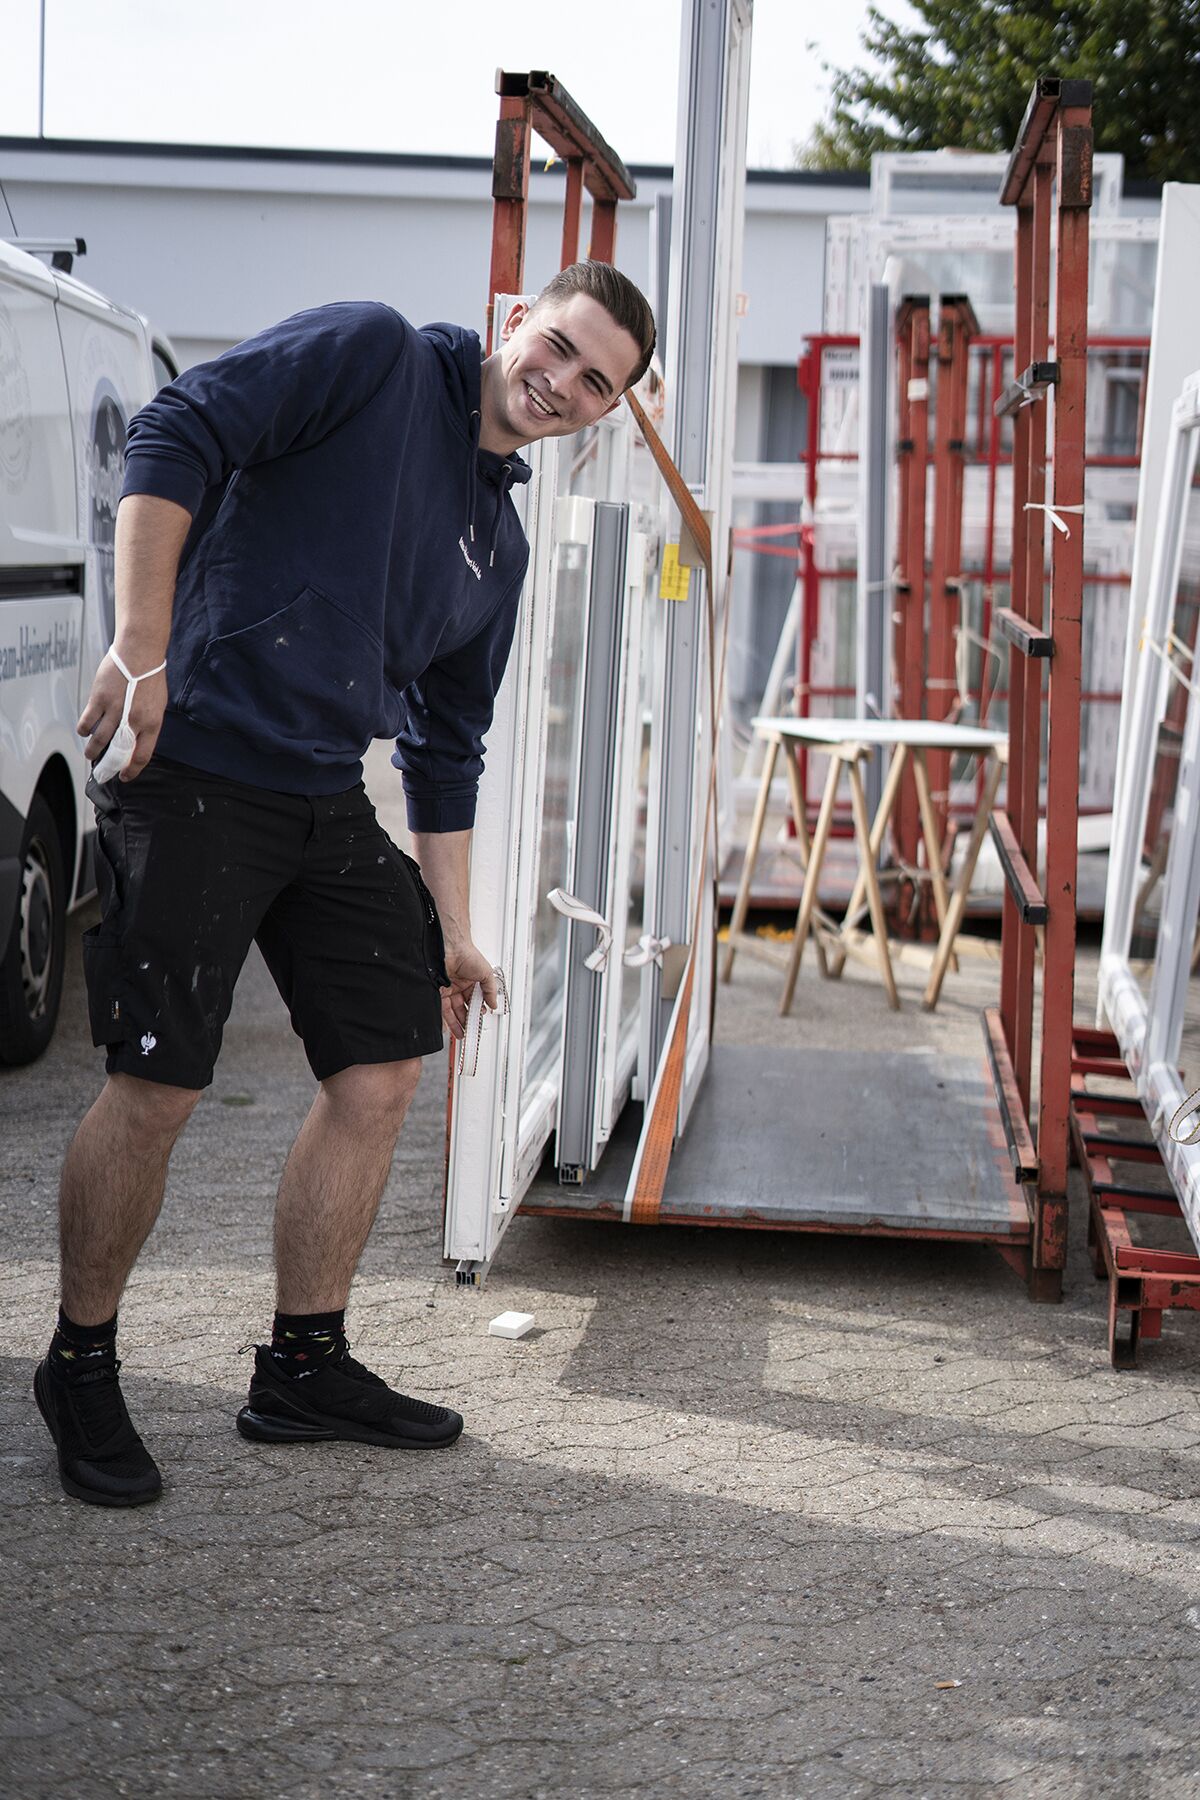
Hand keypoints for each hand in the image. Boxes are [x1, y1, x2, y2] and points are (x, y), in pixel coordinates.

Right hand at [77, 654, 167, 780]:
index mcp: (151, 723)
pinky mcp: (99, 699)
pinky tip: (85, 731)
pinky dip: (84, 729)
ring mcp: (114, 710)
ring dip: (91, 750)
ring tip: (89, 753)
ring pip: (98, 739)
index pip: (142, 756)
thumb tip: (137, 740)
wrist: (140, 653)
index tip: (125, 776)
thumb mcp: (158, 705)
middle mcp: (132, 720)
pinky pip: (87, 721)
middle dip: (107, 764)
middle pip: (116, 752)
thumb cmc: (150, 677)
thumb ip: (147, 724)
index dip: (132, 770)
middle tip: (102, 769)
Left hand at [440, 941, 499, 1040]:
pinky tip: (448, 1027)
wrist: (451, 948)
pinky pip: (441, 1008)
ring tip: (461, 1033)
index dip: (477, 1012)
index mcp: (471, 983)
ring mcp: (448, 989)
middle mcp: (458, 987)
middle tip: (469, 1031)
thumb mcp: (486, 974)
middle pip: (462, 1008)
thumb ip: (490, 991)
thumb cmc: (468, 955)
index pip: (474, 1002)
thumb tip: (494, 1004)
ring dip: (457, 1023)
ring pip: (452, 1010)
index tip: (479, 1021)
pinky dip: (445, 1019)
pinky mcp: (438, 991)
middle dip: (466, 1021)